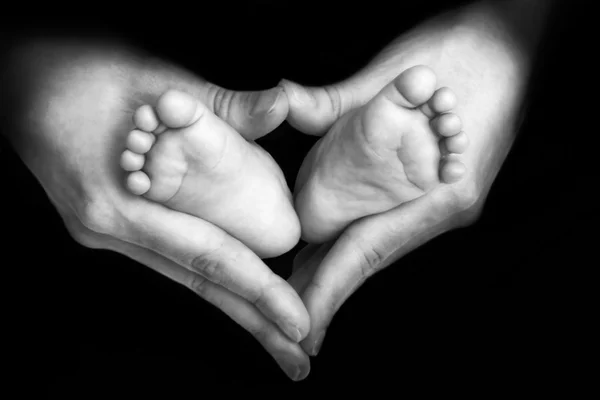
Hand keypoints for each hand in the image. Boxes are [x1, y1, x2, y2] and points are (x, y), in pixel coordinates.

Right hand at [2, 39, 309, 380]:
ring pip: (183, 275)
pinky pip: (166, 256)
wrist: (22, 76)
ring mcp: (106, 230)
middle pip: (197, 284)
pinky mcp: (109, 222)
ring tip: (278, 333)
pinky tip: (234, 287)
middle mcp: (110, 229)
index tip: (298, 322)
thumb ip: (223, 105)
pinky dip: (206, 274)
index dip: (256, 292)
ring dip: (234, 304)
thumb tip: (283, 105)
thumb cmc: (82, 72)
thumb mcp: (156, 83)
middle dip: (254, 323)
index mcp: (118, 203)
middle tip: (300, 359)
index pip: (204, 258)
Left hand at [279, 3, 535, 355]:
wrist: (513, 42)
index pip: (370, 250)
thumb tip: (283, 99)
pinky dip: (362, 238)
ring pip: (383, 243)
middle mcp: (444, 208)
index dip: (333, 288)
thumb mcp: (395, 74)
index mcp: (439, 192)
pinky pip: (395, 224)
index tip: (305, 321)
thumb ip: (334, 100)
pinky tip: (339, 244)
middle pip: (374, 256)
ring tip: (303, 285)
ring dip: (343, 264)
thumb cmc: (463, 51)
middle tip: (288, 313)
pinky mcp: (443, 190)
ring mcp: (446, 201)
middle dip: (330, 285)